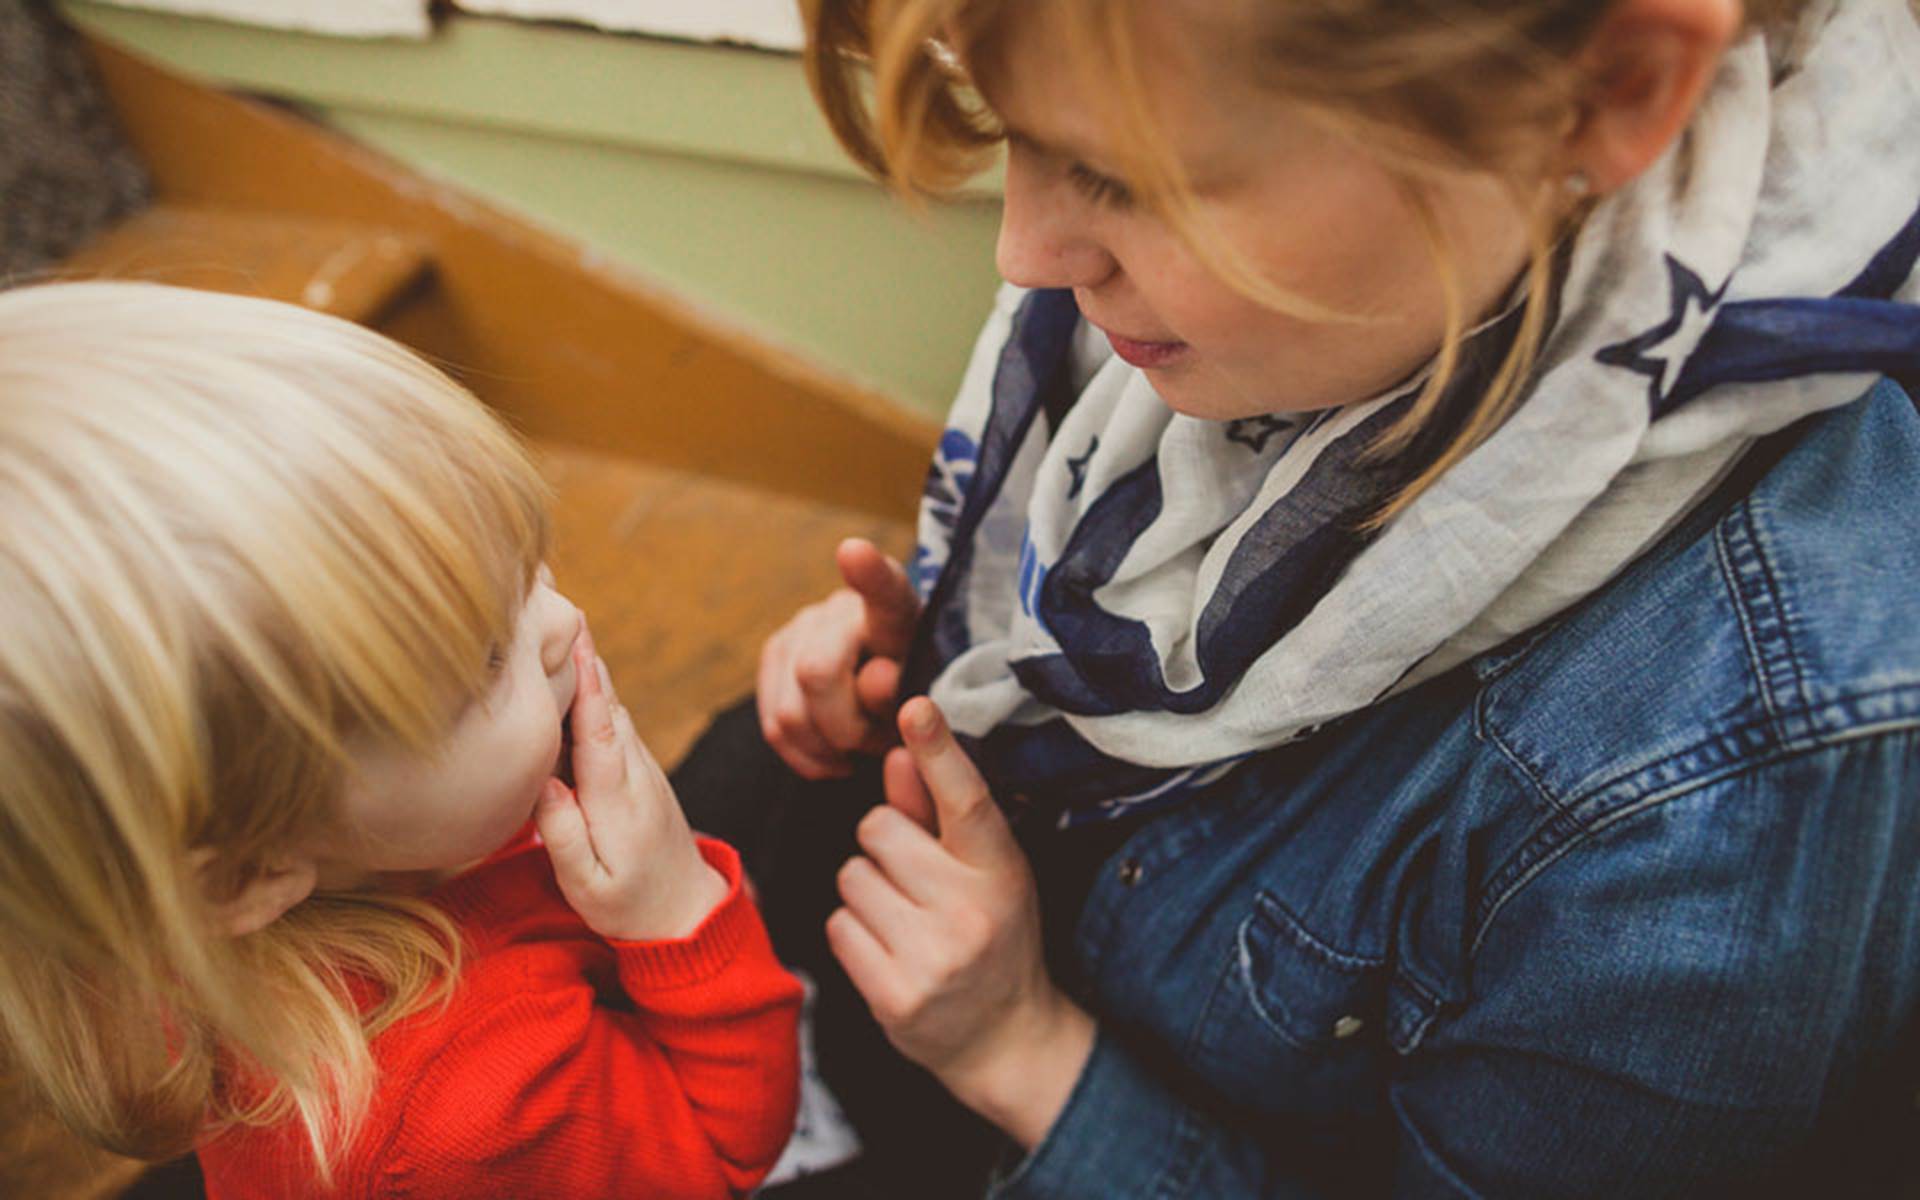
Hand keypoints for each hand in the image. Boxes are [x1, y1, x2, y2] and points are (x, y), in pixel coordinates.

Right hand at [537, 623, 728, 940]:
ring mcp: (640, 768)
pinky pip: (612, 722)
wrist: (686, 912)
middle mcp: (634, 772)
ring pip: (610, 709)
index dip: (587, 682)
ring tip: (556, 619)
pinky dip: (594, 691)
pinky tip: (572, 669)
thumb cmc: (630, 906)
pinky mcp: (637, 771)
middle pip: (605, 704)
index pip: (599, 729)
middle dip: (582, 656)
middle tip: (549, 601)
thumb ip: (563, 835)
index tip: (572, 637)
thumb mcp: (588, 886)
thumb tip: (540, 783)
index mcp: (617, 799)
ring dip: (587, 666)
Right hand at [756, 538, 919, 778]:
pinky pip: (773, 728)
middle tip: (877, 741)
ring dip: (827, 748)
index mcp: (894, 611)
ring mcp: (799, 627)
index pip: (883, 589)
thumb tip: (874, 678)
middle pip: (814, 674)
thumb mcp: (922, 697)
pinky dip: (806, 756)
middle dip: (846, 729)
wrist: (892, 687)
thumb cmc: (914, 691)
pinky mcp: (773, 655)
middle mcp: (839, 608)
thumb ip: (902, 689)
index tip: (854, 552)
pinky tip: (834, 755)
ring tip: (860, 746)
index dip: (868, 573)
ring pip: (788, 714)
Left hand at [825, 698, 1095, 1149]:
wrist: (1006, 1038)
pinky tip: (890, 951)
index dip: (938, 750)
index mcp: (1001, 870)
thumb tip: (899, 750)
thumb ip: (936, 812)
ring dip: (866, 892)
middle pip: (878, 829)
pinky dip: (855, 933)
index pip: (965, 800)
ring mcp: (933, 957)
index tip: (915, 706)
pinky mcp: (895, 996)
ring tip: (905, 919)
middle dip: (884, 846)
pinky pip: (838, 927)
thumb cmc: (992, 933)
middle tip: (916, 881)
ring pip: (851, 876)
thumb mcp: (984, 870)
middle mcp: (971, 911)